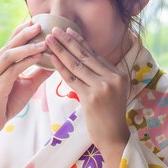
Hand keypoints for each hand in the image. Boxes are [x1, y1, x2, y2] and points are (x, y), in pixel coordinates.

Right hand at [0, 21, 50, 140]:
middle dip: (24, 33)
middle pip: (9, 44)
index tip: (35, 21)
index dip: (21, 31)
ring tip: (41, 38)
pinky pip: (12, 69)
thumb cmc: (6, 104)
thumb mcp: (27, 86)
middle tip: (38, 23)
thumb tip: (55, 63)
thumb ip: (38, 73)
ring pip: (10, 54)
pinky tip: (38, 56)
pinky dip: (26, 61)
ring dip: (26, 45)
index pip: (10, 43)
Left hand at [45, 27, 129, 167]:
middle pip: (85, 56)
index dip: (80, 41)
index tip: (68, 30)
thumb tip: (84, 60)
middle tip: (54, 29)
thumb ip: (101, 77)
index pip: (95, 55)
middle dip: (68, 41)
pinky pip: (72, 79)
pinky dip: (60, 67)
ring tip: (48, 39)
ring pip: (77, 65)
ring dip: (60, 50)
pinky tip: (51, 58)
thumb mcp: (111, 93)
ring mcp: (103, 88)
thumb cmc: (110, 117)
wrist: (114, 138)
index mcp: (119, 74)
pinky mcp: (91, 98)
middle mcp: (113, 78)